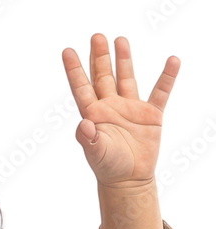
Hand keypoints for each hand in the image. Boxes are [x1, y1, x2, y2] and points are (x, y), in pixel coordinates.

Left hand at [61, 33, 180, 187]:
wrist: (129, 181)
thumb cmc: (109, 169)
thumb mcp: (96, 154)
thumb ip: (89, 140)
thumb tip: (83, 125)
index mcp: (94, 114)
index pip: (82, 87)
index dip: (74, 70)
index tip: (67, 51)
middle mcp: (111, 107)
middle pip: (103, 76)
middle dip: (99, 57)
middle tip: (96, 36)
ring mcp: (130, 109)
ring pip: (126, 78)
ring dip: (123, 59)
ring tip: (119, 39)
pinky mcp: (150, 115)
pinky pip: (160, 92)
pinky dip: (167, 77)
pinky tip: (172, 61)